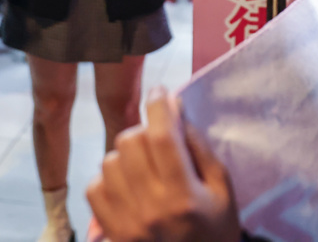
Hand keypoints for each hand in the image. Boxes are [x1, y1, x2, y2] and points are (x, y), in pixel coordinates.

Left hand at [86, 87, 240, 241]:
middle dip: (145, 132)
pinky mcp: (111, 232)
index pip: (163, 136)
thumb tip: (175, 109)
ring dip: (126, 155)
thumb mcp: (223, 191)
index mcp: (184, 196)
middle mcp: (151, 207)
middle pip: (130, 142)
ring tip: (144, 167)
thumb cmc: (216, 232)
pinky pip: (94, 187)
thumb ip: (200, 148)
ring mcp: (126, 221)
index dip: (159, 105)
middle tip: (158, 141)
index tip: (160, 91)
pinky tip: (128, 186)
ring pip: (109, 160)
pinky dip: (109, 179)